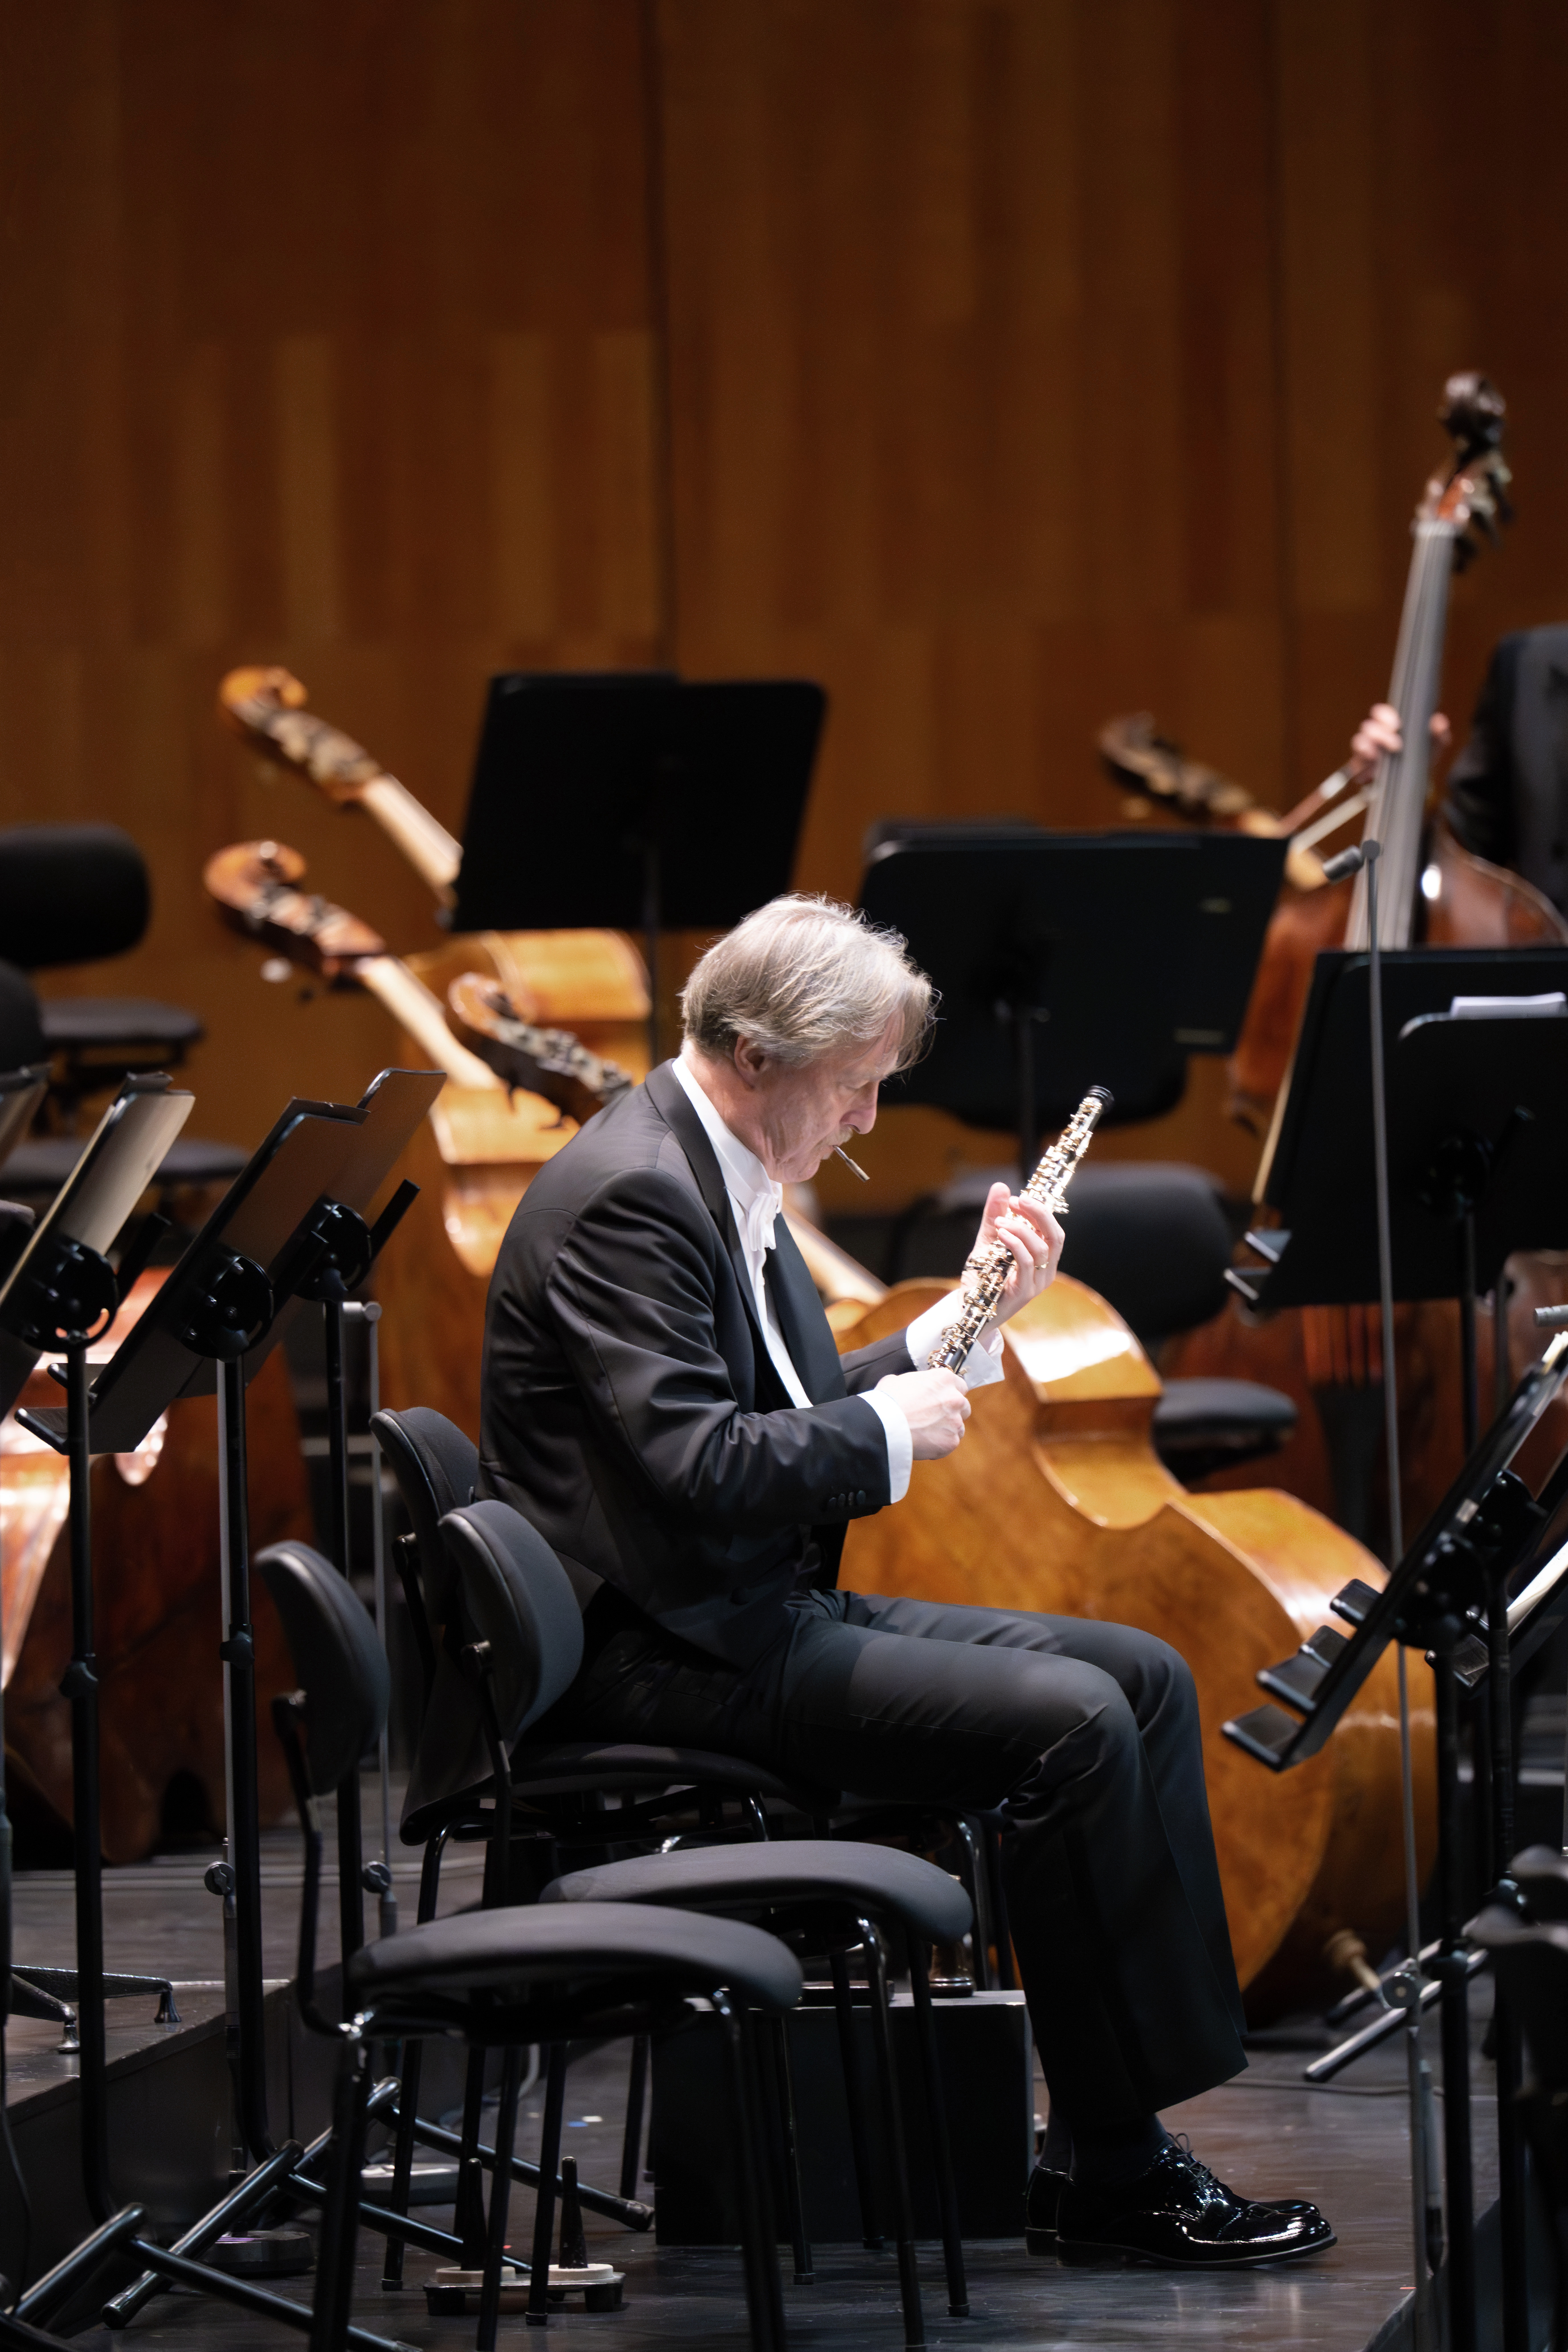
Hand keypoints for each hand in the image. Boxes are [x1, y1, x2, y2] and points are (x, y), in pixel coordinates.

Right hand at [877, 1368, 970, 1459]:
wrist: (883, 1425)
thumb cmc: (887, 1401)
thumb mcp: (896, 1381)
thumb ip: (911, 1383)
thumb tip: (907, 1387)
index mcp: (944, 1379)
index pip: (960, 1386)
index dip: (949, 1394)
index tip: (941, 1400)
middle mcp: (955, 1398)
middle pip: (963, 1407)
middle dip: (952, 1412)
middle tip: (934, 1418)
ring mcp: (955, 1421)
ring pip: (958, 1427)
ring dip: (946, 1430)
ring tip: (925, 1433)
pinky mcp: (951, 1441)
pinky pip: (949, 1444)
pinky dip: (939, 1446)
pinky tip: (923, 1444)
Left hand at [973, 1181, 1062, 1326]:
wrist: (969, 1309)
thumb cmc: (983, 1277)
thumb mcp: (988, 1241)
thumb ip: (994, 1216)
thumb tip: (1001, 1186)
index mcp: (1043, 1259)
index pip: (1053, 1230)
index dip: (1040, 1211)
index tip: (1018, 1197)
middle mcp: (1046, 1271)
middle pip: (1055, 1237)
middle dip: (1040, 1214)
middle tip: (1018, 1200)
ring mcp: (1037, 1283)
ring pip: (1041, 1249)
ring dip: (1021, 1229)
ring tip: (1000, 1221)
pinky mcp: (1024, 1292)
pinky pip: (1027, 1263)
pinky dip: (1015, 1244)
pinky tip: (1001, 1234)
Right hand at [1348, 701, 1450, 782]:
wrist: (1416, 784)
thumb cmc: (1421, 759)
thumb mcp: (1434, 746)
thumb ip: (1439, 734)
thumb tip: (1439, 722)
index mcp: (1390, 727)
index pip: (1380, 714)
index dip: (1384, 715)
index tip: (1396, 724)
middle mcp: (1375, 738)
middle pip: (1368, 727)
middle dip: (1379, 733)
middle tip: (1395, 744)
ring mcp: (1367, 754)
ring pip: (1358, 743)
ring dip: (1365, 746)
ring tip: (1375, 754)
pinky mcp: (1362, 772)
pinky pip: (1356, 767)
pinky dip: (1362, 767)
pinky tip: (1371, 770)